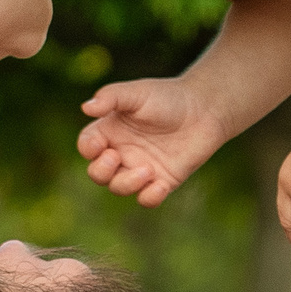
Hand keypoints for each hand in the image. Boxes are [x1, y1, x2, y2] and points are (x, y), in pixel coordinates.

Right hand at [77, 75, 231, 205]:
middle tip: (115, 158)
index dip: (88, 149)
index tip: (100, 145)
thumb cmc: (168, 97)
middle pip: (97, 173)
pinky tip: (162, 185)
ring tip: (148, 170)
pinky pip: (147, 199)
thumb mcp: (138, 93)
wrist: (204, 110)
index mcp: (111, 130)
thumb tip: (86, 107)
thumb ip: (112, 97)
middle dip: (101, 171)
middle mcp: (122, 152)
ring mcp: (140, 169)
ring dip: (127, 183)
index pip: (87, 146)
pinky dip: (150, 197)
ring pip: (119, 188)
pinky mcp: (162, 181)